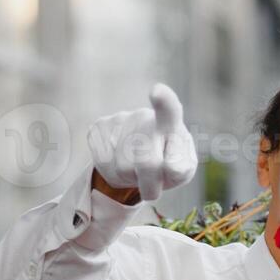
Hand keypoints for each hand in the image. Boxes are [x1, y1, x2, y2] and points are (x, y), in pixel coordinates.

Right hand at [87, 83, 196, 202]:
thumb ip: (180, 168)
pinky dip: (113, 173)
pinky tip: (120, 163)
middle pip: (147, 162)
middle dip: (151, 184)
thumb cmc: (167, 163)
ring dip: (131, 178)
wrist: (139, 160)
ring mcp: (119, 120)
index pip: (170, 110)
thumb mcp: (182, 169)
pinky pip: (103, 164)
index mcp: (171, 124)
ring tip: (136, 170)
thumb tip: (169, 165)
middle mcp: (144, 117)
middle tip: (153, 188)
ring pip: (123, 169)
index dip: (164, 101)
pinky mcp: (98, 128)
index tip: (157, 91)